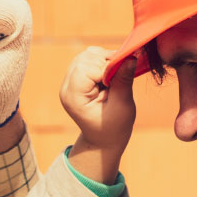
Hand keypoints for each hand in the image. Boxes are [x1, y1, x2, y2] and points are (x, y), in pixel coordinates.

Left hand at [60, 47, 136, 184]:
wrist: (103, 140)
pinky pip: (88, 59)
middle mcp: (67, 88)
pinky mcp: (77, 79)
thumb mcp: (122, 107)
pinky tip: (110, 74)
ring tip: (115, 76)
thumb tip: (129, 57)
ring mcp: (70, 83)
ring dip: (104, 60)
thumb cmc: (114, 128)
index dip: (106, 67)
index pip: (86, 68)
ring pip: (86, 55)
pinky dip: (102, 61)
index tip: (121, 78)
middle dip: (105, 61)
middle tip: (120, 75)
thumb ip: (123, 81)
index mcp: (73, 97)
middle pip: (84, 58)